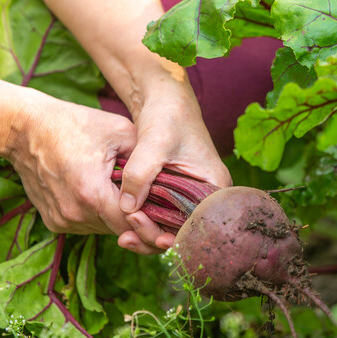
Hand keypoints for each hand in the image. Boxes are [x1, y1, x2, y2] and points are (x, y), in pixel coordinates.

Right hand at [6, 89, 160, 253]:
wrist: (25, 129)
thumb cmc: (75, 124)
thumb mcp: (120, 131)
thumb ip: (146, 158)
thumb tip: (170, 179)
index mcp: (91, 192)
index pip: (132, 225)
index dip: (153, 226)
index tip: (171, 227)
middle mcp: (74, 213)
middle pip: (120, 231)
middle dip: (140, 223)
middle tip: (160, 214)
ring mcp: (61, 220)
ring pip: (104, 229)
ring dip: (119, 218)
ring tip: (131, 198)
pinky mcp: (53, 221)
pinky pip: (87, 225)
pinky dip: (100, 216)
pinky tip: (106, 196)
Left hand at [115, 70, 230, 251]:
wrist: (164, 99)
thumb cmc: (168, 115)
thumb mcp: (154, 142)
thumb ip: (140, 174)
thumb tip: (127, 209)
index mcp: (215, 186)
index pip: (200, 225)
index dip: (175, 237)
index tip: (149, 238)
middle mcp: (207, 195)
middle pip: (185, 231)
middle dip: (156, 237)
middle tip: (126, 237)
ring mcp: (191, 194)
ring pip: (172, 227)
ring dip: (148, 233)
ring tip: (122, 237)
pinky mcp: (175, 193)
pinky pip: (163, 217)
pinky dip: (145, 222)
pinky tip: (125, 225)